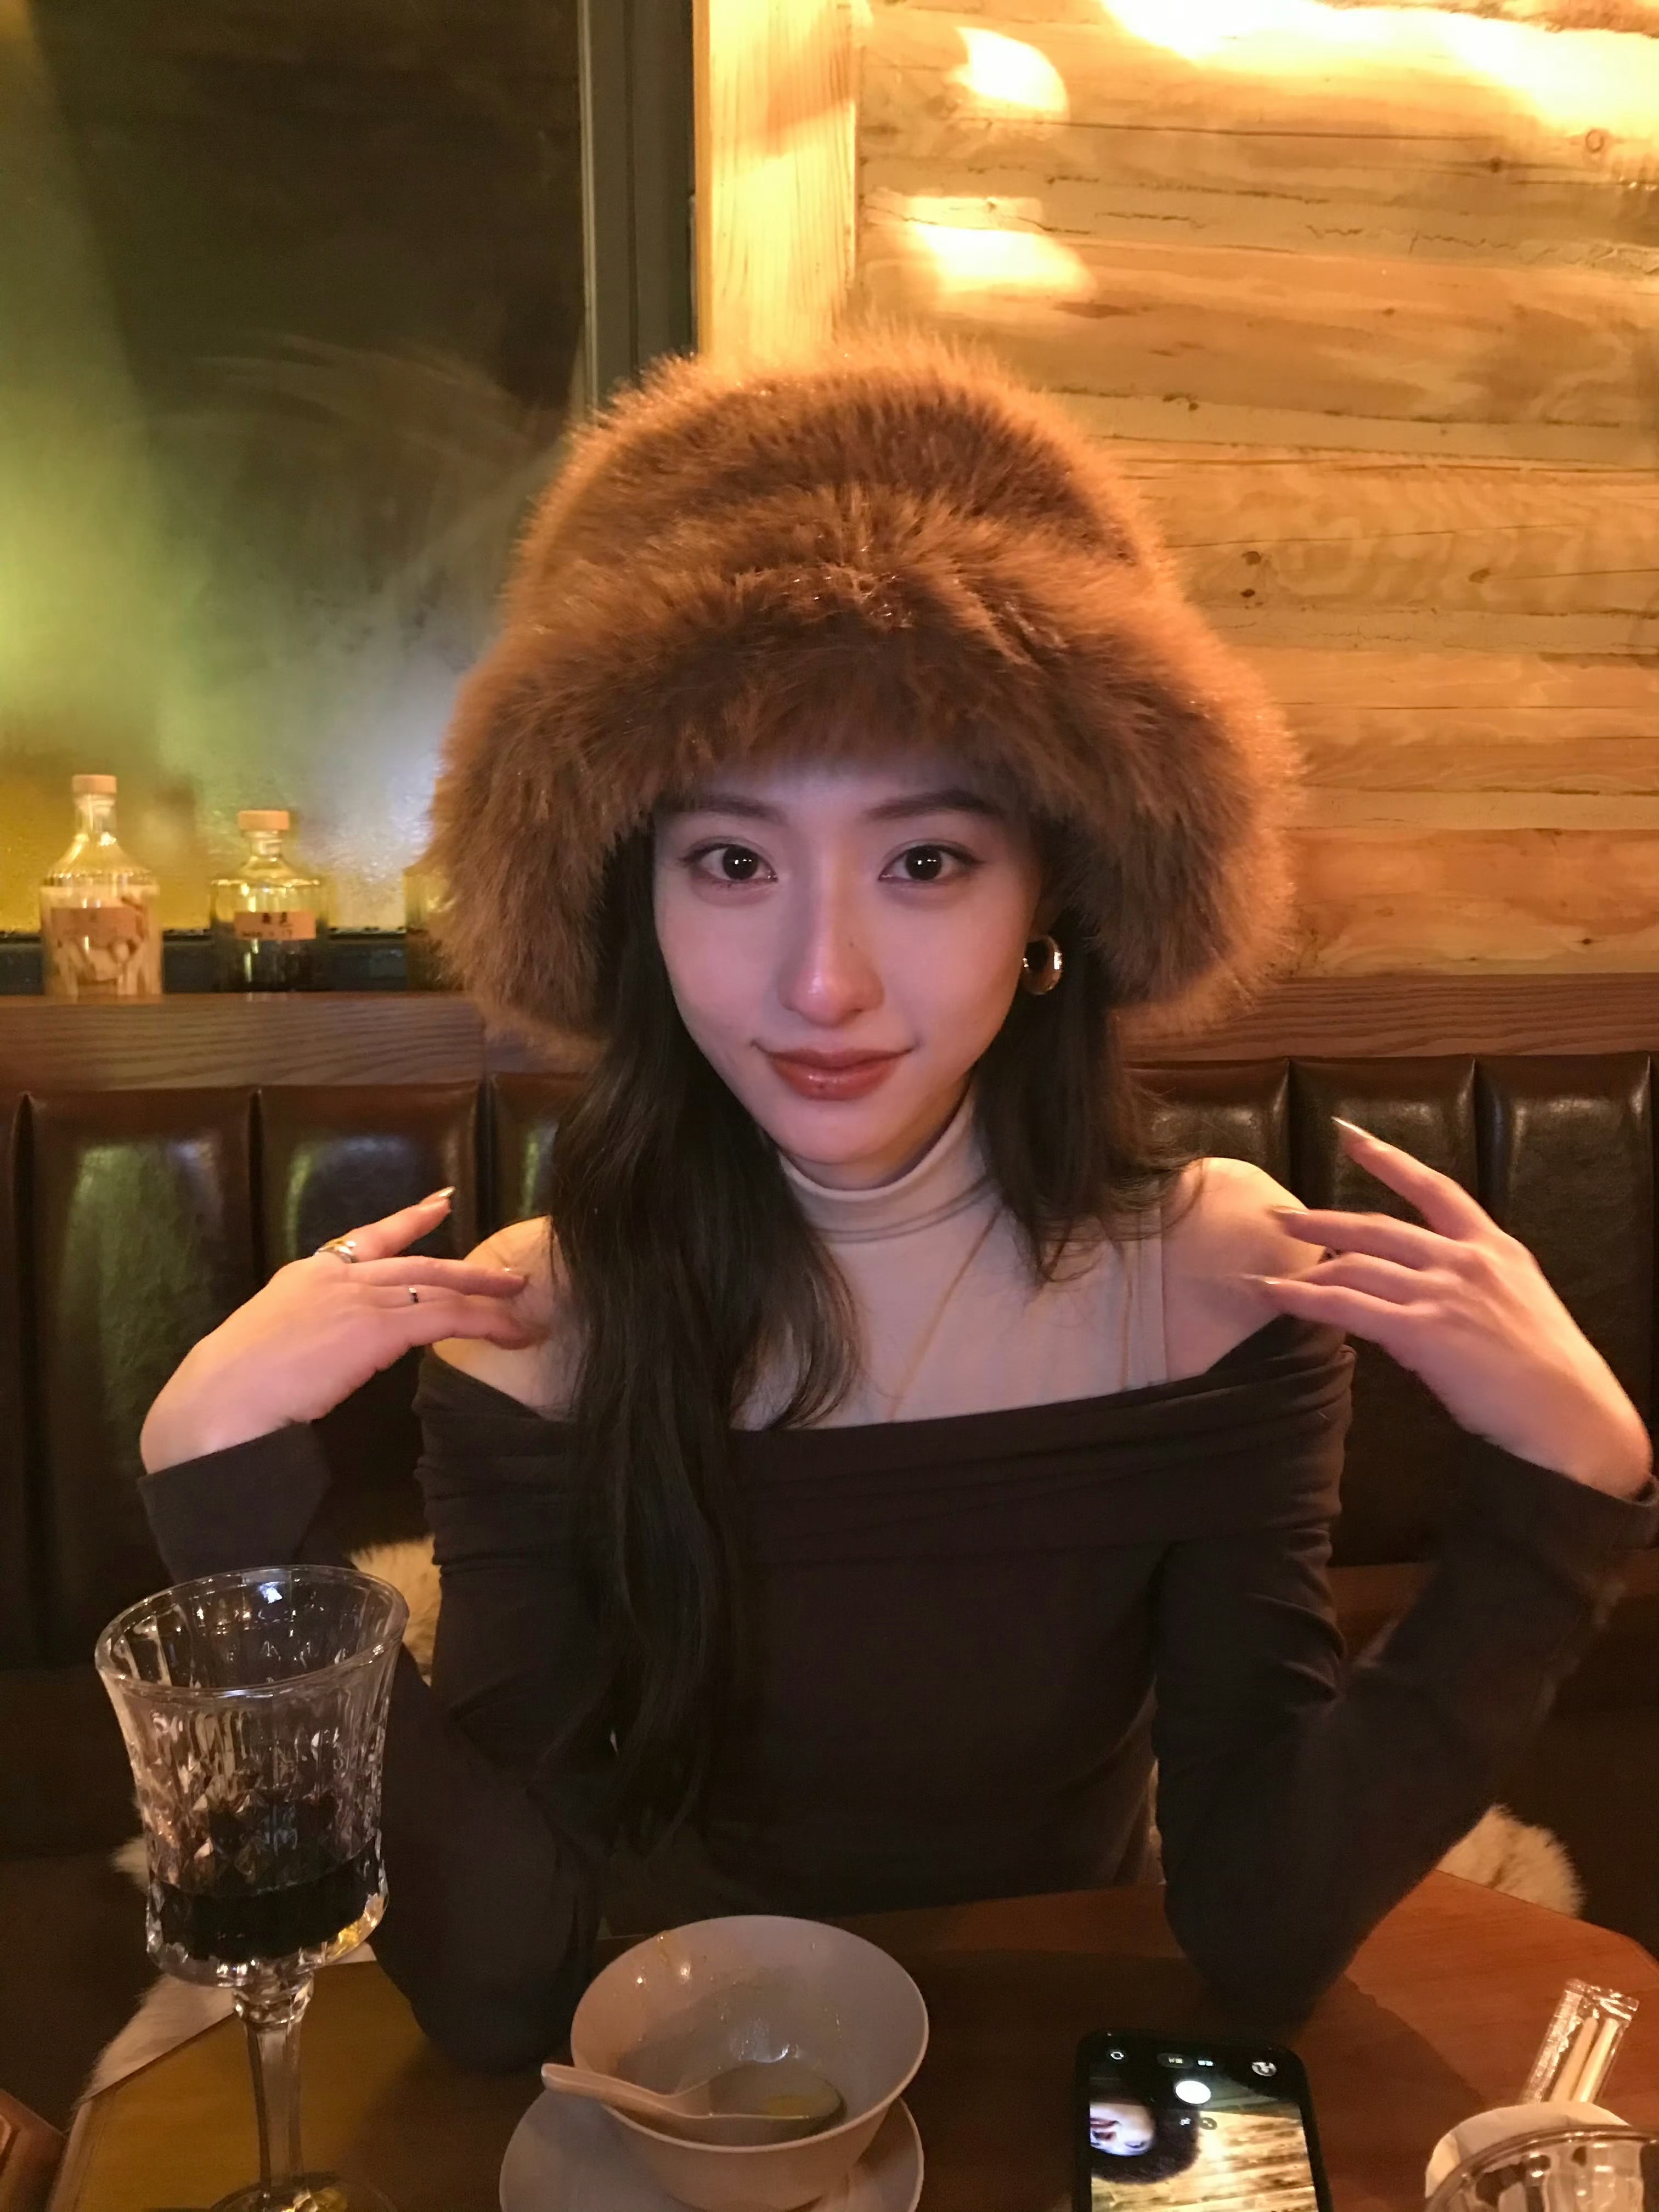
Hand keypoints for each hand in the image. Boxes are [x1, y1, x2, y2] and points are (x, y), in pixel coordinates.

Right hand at [140, 1191, 539, 1470]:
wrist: (221, 1399)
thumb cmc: (232, 1388)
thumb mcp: (269, 1342)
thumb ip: (308, 1333)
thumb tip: (331, 1349)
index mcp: (306, 1276)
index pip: (366, 1239)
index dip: (407, 1221)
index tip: (440, 1203)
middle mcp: (337, 1277)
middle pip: (416, 1262)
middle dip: (465, 1267)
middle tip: (504, 1270)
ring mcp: (358, 1298)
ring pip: (437, 1287)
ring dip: (484, 1297)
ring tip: (519, 1303)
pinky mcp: (377, 1327)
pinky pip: (444, 1318)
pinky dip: (482, 1323)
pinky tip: (506, 1331)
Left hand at [1252, 1121, 1651, 1497]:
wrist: (1571, 1414)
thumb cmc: (1549, 1373)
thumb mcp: (1517, 1305)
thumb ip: (1470, 1286)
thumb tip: (1421, 1293)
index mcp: (1494, 1247)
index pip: (1435, 1188)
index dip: (1389, 1159)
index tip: (1350, 1137)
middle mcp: (1464, 1260)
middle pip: (1377, 1226)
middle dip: (1322, 1220)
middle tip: (1282, 1216)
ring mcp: (1442, 1293)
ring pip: (1355, 1266)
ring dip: (1306, 1267)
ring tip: (1269, 1269)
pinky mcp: (1422, 1331)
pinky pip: (1347, 1307)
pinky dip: (1305, 1299)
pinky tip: (1277, 1296)